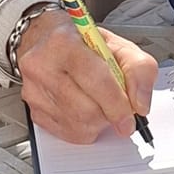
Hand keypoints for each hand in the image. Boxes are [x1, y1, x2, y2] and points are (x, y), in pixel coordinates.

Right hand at [15, 9, 158, 144]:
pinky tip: (86, 110)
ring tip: (101, 104)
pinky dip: (85, 128)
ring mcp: (34, 91)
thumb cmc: (81, 41)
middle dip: (109, 114)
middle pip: (86, 109)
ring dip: (99, 122)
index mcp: (64, 42)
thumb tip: (140, 103)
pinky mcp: (33, 111)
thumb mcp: (118, 43)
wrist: (46, 39)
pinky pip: (67, 134)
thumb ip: (139, 68)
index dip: (117, 103)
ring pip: (77, 125)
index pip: (95, 79)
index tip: (130, 117)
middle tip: (119, 107)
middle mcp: (42, 66)